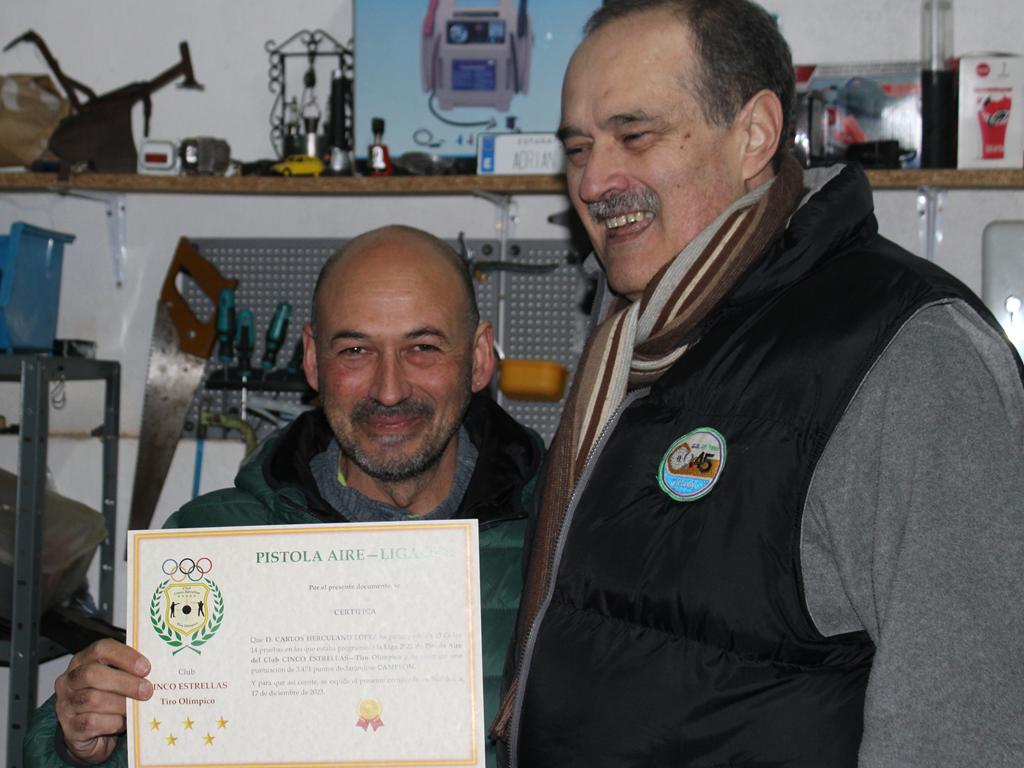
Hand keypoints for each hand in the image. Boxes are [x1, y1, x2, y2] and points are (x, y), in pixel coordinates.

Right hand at [54, 639, 152, 763]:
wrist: (89, 734)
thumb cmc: (107, 700)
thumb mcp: (117, 680)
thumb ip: (130, 672)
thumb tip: (159, 670)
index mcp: (83, 661)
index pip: (100, 649)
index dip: (124, 656)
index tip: (146, 667)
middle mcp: (69, 680)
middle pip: (93, 674)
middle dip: (124, 682)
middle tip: (147, 690)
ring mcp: (65, 704)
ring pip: (93, 699)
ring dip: (121, 704)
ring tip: (138, 708)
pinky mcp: (69, 728)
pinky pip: (92, 722)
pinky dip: (112, 722)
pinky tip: (122, 722)